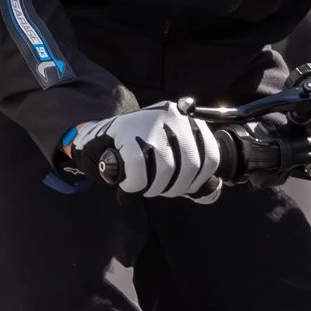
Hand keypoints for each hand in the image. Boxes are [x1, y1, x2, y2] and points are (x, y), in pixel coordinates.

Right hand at [65, 102, 221, 199]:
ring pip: (166, 169)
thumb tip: (211, 193)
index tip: (185, 187)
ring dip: (155, 188)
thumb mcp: (171, 152)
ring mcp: (150, 122)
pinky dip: (136, 184)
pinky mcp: (126, 131)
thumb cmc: (141, 150)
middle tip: (160, 189)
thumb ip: (191, 170)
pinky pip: (140, 169)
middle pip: (191, 164)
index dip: (200, 180)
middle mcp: (174, 116)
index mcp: (189, 119)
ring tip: (145, 187)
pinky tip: (130, 184)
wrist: (100, 137)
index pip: (211, 156)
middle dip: (175, 187)